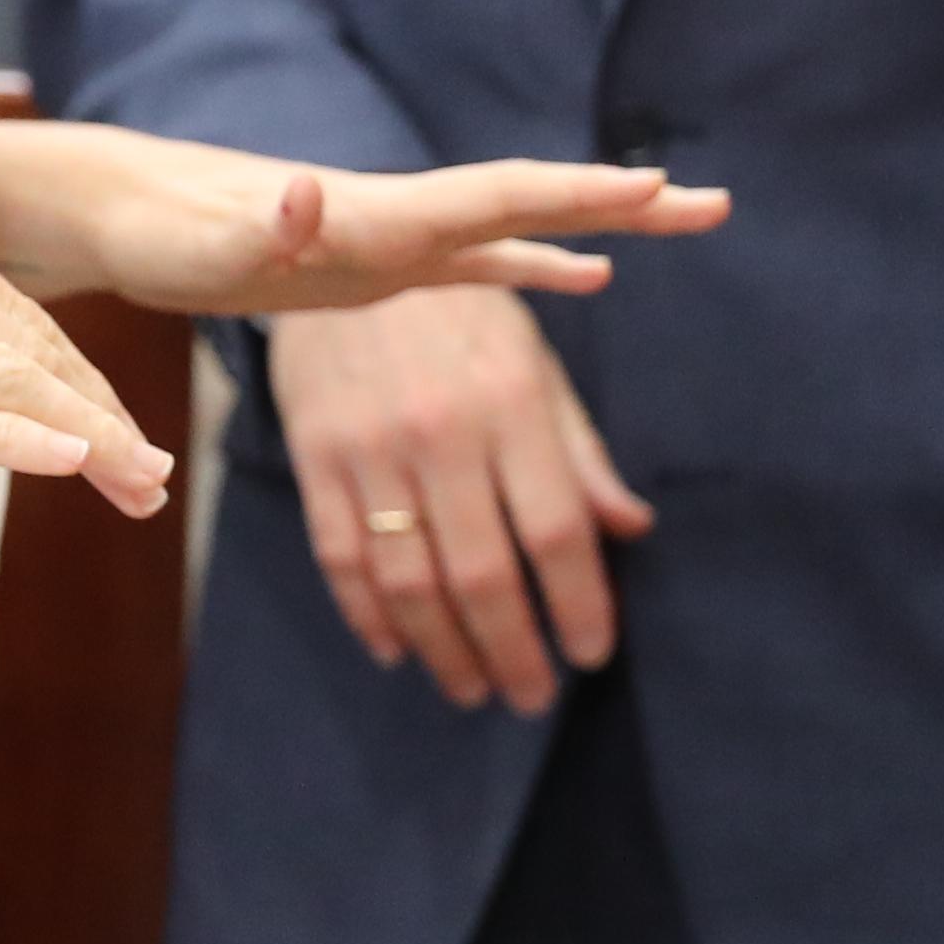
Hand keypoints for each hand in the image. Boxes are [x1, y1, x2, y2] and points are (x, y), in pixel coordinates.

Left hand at [0, 119, 727, 319]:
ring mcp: (403, 234)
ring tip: (683, 216)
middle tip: (716, 203)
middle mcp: (408, 214)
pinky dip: (539, 264)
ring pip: (523, 227)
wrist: (135, 211)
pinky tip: (588, 275)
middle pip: (534, 201)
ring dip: (600, 223)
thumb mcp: (213, 241)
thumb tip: (307, 193)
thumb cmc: (170, 234)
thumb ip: (268, 225)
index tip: (655, 188)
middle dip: (622, 202)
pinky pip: (485, 263)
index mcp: (385, 214)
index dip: (575, 198)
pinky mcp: (384, 260)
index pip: (499, 198)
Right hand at [261, 285, 647, 715]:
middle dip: (514, 651)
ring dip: (445, 651)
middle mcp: (442, 431)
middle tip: (533, 696)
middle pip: (483, 574)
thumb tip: (629, 528)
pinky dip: (370, 617)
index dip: (579, 604)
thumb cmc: (463, 314)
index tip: (593, 654)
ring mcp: (370, 448)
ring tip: (473, 690)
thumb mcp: (535, 363)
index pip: (556, 531)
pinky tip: (399, 651)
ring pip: (410, 581)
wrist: (346, 247)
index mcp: (511, 404)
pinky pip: (341, 558)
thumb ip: (579, 451)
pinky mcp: (314, 457)